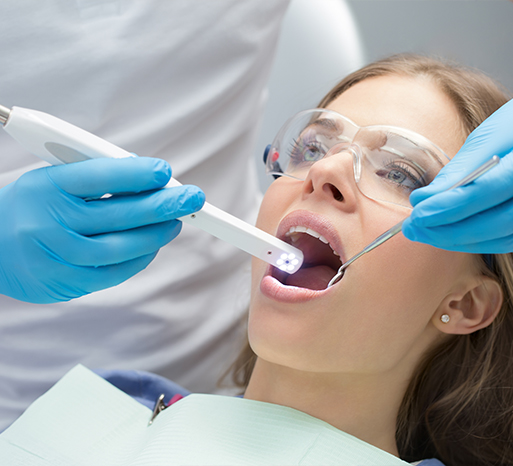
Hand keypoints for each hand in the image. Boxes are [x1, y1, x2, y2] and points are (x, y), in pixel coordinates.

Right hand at [0, 157, 204, 302]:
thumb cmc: (31, 207)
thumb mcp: (54, 180)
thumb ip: (97, 179)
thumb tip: (149, 181)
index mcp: (47, 186)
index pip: (100, 176)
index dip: (137, 174)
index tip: (165, 171)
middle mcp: (50, 221)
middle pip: (119, 213)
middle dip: (164, 204)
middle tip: (193, 198)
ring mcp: (58, 255)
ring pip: (121, 247)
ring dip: (157, 234)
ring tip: (177, 222)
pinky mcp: (66, 282)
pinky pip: (113, 272)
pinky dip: (139, 258)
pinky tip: (153, 245)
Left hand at [402, 99, 512, 252]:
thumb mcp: (489, 138)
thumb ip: (460, 170)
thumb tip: (422, 199)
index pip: (488, 189)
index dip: (450, 206)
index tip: (417, 213)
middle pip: (497, 222)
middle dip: (448, 231)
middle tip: (412, 228)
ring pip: (500, 239)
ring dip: (456, 240)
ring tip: (422, 232)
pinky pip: (504, 240)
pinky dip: (472, 241)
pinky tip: (446, 234)